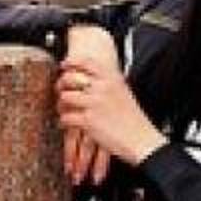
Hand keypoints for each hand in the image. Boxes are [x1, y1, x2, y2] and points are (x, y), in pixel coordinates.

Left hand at [62, 24, 118, 182]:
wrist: (140, 138)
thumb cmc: (132, 118)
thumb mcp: (122, 92)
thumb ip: (107, 83)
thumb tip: (89, 79)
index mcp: (112, 78)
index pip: (87, 62)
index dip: (72, 62)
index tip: (64, 65)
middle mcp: (102, 88)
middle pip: (70, 78)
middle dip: (61, 84)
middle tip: (60, 90)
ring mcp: (94, 103)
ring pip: (65, 97)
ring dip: (61, 105)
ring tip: (64, 109)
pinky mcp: (88, 120)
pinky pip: (66, 116)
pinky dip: (64, 120)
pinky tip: (67, 123)